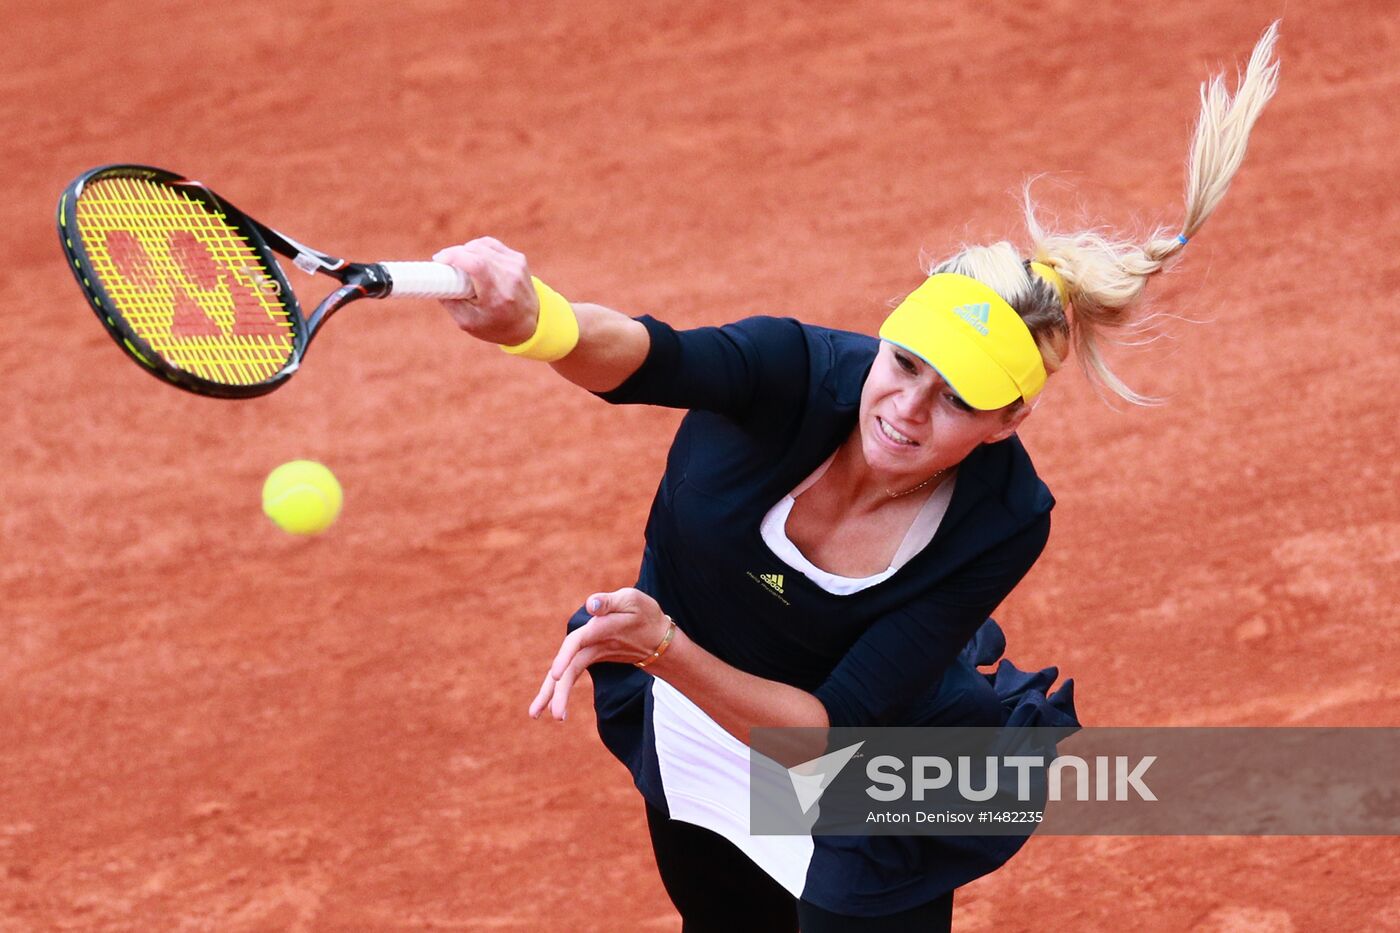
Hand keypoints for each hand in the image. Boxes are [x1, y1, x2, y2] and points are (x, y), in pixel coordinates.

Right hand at [432, 237, 539, 345]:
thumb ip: (450, 302)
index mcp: (498, 296)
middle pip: (477, 252)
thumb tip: (434, 280)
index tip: (439, 260)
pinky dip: (478, 249)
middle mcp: (510, 278)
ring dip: (466, 250)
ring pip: (482, 245)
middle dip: (455, 253)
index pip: (476, 264)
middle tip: (444, 263)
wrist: (531, 324)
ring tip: (459, 264)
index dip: (454, 256)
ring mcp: (516, 266)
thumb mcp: (468, 322)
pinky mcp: (519, 259)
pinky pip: (491, 245)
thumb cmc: (496, 326)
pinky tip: (473, 258)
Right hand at [529, 588, 673, 721]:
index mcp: (596, 624)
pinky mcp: (590, 659)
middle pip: (565, 664)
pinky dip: (562, 691)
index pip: (576, 642)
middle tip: (550, 713)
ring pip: (566, 674)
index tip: (555, 675)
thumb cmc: (644, 612)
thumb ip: (610, 602)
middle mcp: (586, 637)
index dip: (564, 658)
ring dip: (553, 695)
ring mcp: (587, 649)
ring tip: (542, 717)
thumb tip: (591, 604)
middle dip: (554, 688)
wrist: (654, 629)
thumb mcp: (632, 602)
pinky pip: (571, 676)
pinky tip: (558, 711)